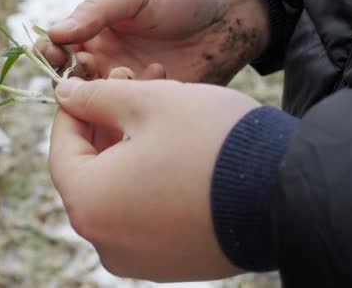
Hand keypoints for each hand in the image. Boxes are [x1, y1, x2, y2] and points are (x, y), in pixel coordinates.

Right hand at [38, 0, 268, 84]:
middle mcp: (107, 62)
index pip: (60, 49)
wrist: (233, 15)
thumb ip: (97, 10)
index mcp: (97, 32)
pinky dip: (136, 101)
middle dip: (73, 80)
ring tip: (127, 70)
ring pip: (99, 102)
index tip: (57, 53)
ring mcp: (129, 86)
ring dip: (105, 92)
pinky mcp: (152, 105)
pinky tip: (158, 75)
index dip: (52, 54)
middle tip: (92, 68)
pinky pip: (132, 114)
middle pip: (73, 82)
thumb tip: (55, 31)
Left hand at [49, 78, 259, 280]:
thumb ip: (95, 96)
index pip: (62, 150)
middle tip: (129, 90)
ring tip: (156, 116)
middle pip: (90, 173)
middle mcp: (107, 242)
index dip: (72, 111)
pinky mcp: (170, 264)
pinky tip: (173, 153)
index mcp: (90, 204)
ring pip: (118, 193)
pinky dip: (147, 182)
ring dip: (128, 152)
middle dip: (105, 127)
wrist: (289, 193)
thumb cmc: (213, 142)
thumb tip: (64, 94)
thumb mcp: (148, 103)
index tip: (86, 86)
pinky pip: (143, 217)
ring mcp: (139, 259)